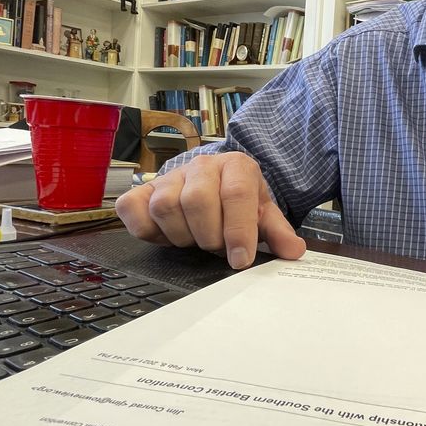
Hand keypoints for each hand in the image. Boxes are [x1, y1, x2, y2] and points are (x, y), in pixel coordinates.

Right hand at [115, 152, 305, 269]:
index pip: (236, 194)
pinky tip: (166, 235)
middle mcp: (201, 166)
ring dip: (181, 235)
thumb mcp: (262, 214)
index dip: (238, 231)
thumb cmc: (238, 202)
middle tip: (215, 245)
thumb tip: (293, 251)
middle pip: (197, 200)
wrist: (214, 183)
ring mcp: (169, 176)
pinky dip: (145, 229)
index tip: (240, 259)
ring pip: (165, 206)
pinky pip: (132, 208)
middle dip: (208, 234)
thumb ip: (277, 232)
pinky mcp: (142, 190)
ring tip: (194, 238)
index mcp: (236, 166)